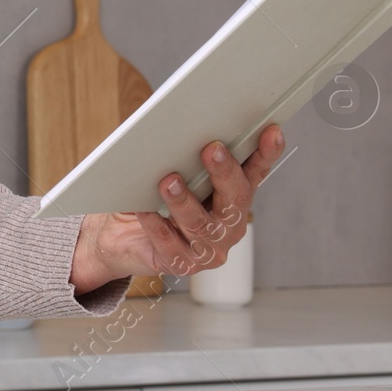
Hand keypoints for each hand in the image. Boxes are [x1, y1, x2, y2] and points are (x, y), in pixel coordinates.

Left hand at [68, 123, 284, 294]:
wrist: (120, 236)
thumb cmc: (150, 196)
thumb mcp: (170, 170)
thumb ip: (183, 154)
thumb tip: (181, 127)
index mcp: (231, 197)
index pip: (255, 173)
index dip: (266, 153)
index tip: (271, 131)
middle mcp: (227, 224)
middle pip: (234, 199)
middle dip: (224, 173)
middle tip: (212, 149)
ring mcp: (207, 248)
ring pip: (200, 224)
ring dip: (184, 201)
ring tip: (169, 181)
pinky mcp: (180, 263)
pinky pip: (169, 243)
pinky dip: (156, 224)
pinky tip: (145, 209)